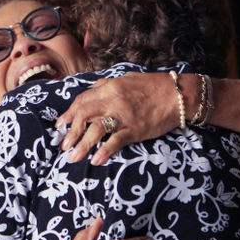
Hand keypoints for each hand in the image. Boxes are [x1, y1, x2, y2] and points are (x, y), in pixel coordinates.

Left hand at [56, 72, 188, 164]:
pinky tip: (96, 160)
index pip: (82, 100)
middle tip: (63, 145)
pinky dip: (105, 151)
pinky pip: (116, 141)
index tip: (61, 125)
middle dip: (71, 132)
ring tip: (73, 158)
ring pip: (96, 130)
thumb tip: (91, 89)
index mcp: (110, 87)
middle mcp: (113, 100)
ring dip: (82, 145)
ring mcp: (124, 116)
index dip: (69, 114)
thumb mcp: (127, 78)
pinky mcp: (136, 129)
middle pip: (84, 115)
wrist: (178, 95)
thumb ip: (107, 84)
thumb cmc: (153, 86)